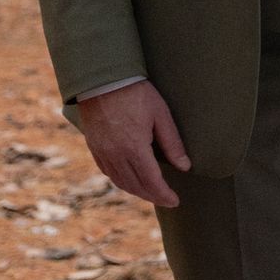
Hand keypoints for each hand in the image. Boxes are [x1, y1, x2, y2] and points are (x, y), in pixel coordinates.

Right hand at [77, 80, 189, 207]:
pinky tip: (130, 180)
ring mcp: (102, 152)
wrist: (102, 79)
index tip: (175, 201)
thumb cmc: (135, 92)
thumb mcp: (160, 114)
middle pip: (136, 186)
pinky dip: (121, 181)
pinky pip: (108, 172)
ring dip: (137, 191)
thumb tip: (185, 166)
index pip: (152, 181)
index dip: (164, 195)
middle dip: (152, 196)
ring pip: (120, 182)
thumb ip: (172, 143)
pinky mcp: (94, 147)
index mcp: (134, 148)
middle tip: (166, 199)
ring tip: (151, 193)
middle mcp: (115, 155)